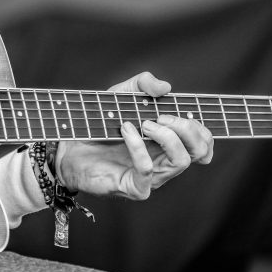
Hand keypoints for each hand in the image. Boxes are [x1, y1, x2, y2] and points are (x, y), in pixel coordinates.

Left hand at [56, 71, 212, 199]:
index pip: (203, 143)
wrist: (68, 147)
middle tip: (162, 116)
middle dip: (187, 128)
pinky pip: (147, 170)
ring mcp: (151, 177)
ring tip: (145, 123)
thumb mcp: (121, 95)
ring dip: (167, 136)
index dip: (203, 129)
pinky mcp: (134, 186)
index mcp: (168, 142)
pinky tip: (125, 130)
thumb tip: (166, 87)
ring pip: (180, 161)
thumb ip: (142, 84)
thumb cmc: (98, 124)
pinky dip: (138, 146)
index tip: (183, 113)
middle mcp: (164, 161)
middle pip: (199, 151)